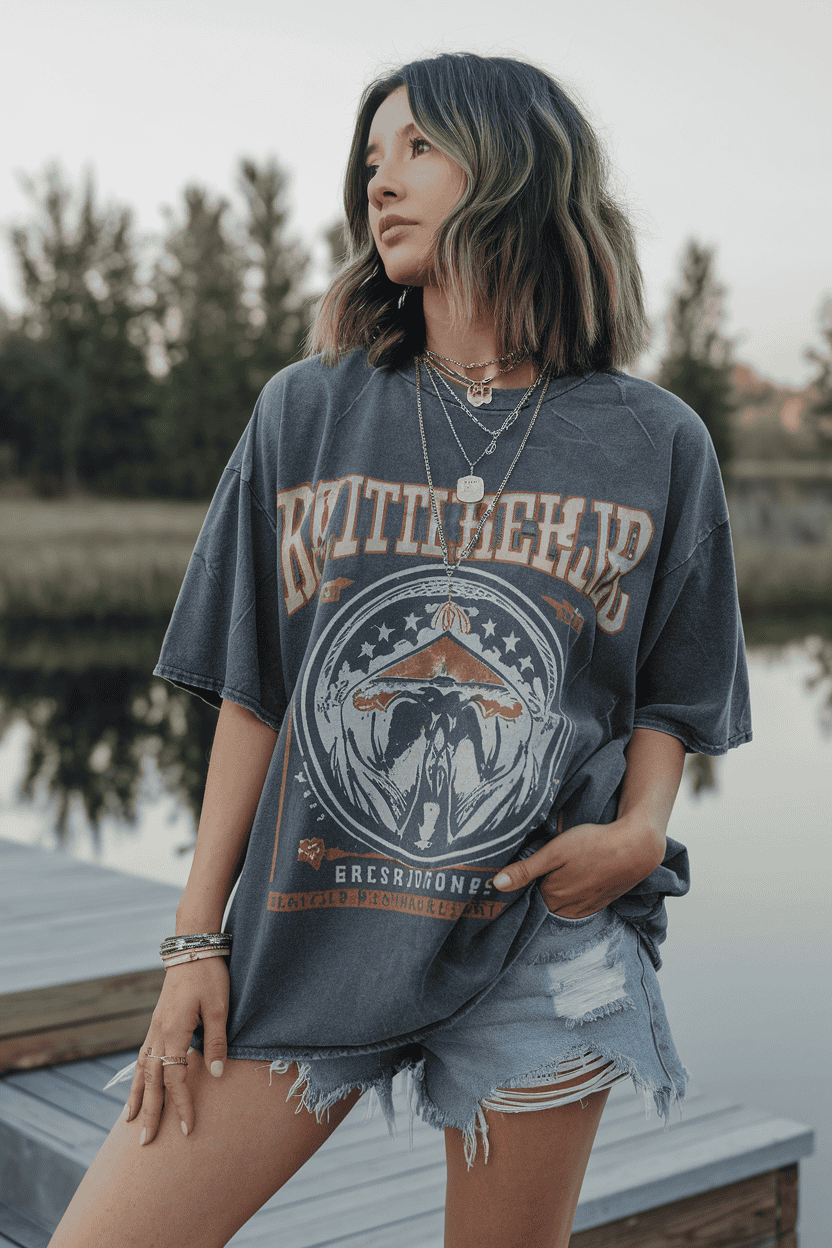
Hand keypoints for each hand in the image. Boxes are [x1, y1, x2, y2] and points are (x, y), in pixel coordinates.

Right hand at [123, 957, 229, 1145]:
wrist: (193, 948)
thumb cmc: (209, 976)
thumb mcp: (219, 1008)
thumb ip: (216, 1042)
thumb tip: (214, 1075)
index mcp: (174, 1032)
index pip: (175, 1079)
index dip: (181, 1105)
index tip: (186, 1130)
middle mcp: (159, 1033)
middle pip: (150, 1081)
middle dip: (149, 1112)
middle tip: (144, 1143)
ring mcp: (155, 1027)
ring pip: (141, 1069)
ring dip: (136, 1096)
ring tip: (128, 1122)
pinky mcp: (157, 1022)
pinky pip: (142, 1055)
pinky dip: (136, 1075)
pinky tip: (136, 1086)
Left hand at [492, 818, 664, 917]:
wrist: (636, 848)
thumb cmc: (594, 844)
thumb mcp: (555, 851)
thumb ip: (526, 869)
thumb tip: (496, 885)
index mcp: (552, 896)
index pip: (525, 896)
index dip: (519, 884)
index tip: (513, 873)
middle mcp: (567, 908)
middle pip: (542, 902)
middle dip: (535, 890)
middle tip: (533, 870)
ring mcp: (585, 908)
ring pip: (559, 905)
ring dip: (554, 894)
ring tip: (554, 874)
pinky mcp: (599, 903)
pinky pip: (576, 905)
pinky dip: (570, 897)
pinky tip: (573, 879)